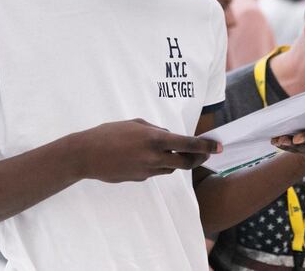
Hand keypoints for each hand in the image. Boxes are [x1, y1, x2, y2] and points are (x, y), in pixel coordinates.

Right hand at [79, 118, 220, 183]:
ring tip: (171, 152)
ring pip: (170, 168)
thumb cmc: (109, 133)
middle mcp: (154, 157)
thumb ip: (155, 130)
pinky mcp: (138, 179)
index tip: (218, 147)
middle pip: (184, 162)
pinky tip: (143, 157)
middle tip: (203, 154)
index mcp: (154, 139)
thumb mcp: (135, 124)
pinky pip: (154, 172)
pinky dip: (156, 165)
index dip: (205, 146)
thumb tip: (168, 135)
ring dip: (175, 161)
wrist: (86, 155)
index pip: (188, 144)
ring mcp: (146, 171)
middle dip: (197, 158)